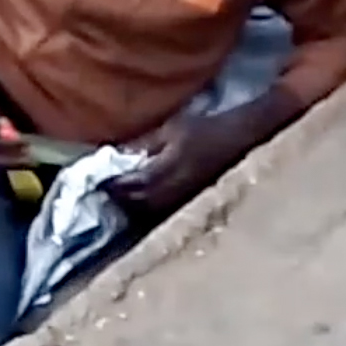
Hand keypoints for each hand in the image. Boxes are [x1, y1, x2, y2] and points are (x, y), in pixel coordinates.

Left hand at [103, 109, 260, 215]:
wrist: (248, 140)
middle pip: (135, 206)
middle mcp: (174, 194)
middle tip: (105, 191)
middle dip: (119, 199)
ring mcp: (185, 205)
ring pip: (148, 215)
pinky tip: (145, 203)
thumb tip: (115, 155)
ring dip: (132, 208)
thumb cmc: (209, 130)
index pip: (128, 187)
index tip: (97, 181)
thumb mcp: (173, 129)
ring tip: (122, 198)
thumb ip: (144, 145)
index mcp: (167, 171)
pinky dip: (149, 212)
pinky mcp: (194, 210)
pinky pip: (164, 217)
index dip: (111, 185)